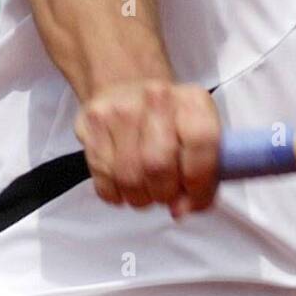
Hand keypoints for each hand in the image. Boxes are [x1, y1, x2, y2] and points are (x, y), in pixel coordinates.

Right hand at [74, 79, 220, 218]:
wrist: (126, 87)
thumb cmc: (170, 120)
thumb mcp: (201, 133)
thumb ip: (206, 171)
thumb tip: (184, 208)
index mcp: (193, 100)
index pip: (201, 143)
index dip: (200, 182)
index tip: (196, 200)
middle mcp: (156, 98)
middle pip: (159, 165)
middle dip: (166, 194)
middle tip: (168, 194)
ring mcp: (118, 110)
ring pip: (129, 179)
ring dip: (142, 197)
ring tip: (148, 188)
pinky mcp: (90, 125)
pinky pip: (103, 182)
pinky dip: (118, 194)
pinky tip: (126, 182)